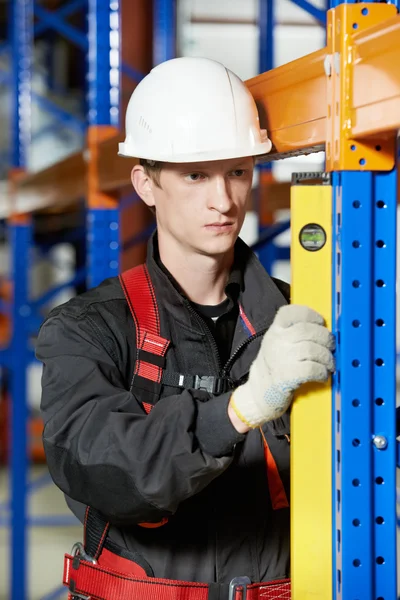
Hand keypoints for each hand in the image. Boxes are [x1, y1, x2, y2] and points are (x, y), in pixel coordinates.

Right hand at [229, 305, 334, 429]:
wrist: (258, 394)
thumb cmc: (274, 367)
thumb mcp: (278, 344)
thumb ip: (294, 333)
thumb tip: (324, 330)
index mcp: (275, 331)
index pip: (290, 312)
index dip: (310, 315)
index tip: (320, 323)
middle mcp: (276, 342)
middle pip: (307, 330)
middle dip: (326, 338)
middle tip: (331, 347)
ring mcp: (280, 359)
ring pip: (313, 350)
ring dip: (327, 358)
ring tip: (329, 364)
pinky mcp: (286, 377)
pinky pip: (312, 368)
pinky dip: (322, 372)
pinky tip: (322, 375)